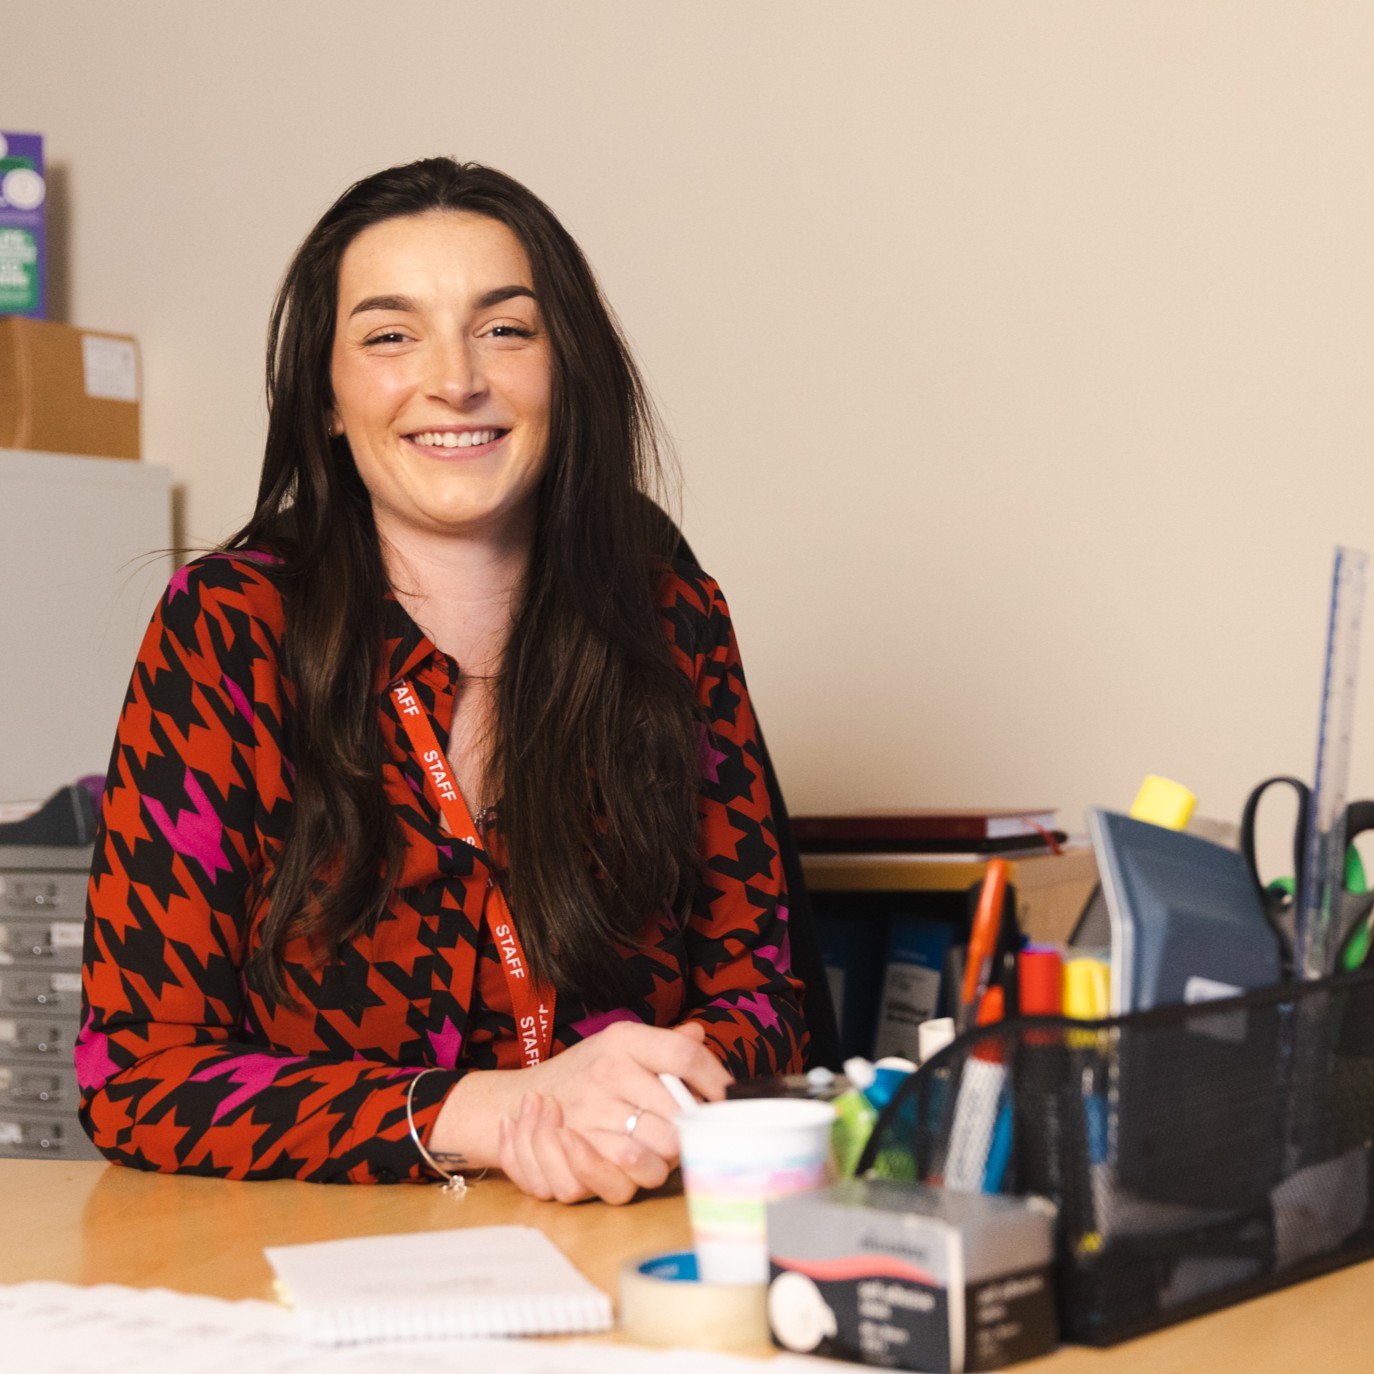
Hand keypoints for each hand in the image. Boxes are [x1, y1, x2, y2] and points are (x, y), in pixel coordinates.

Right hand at [433, 1020, 730, 1203]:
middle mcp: (607, 1072)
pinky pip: (626, 1180)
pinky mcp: (578, 1152)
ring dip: (667, 1159)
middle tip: (690, 1133)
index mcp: (623, 1040)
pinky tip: (636, 1165)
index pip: (683, 1054)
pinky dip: (637, 1179)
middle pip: (677, 1114)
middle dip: (691, 1131)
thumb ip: (663, 1043)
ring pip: (657, 1152)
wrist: (521, 1099)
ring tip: (663, 1151)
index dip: (714, 1078)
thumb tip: (700, 1033)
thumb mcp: (621, 1044)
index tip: (727, 1096)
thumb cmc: (586, 1072)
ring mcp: (591, 1113)